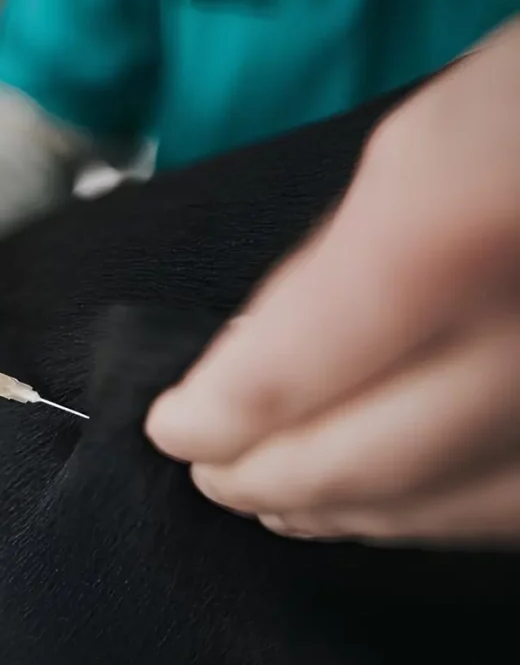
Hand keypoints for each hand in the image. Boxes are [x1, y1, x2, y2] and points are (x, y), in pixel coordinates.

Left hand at [146, 19, 519, 547]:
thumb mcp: (419, 148)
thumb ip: (329, 264)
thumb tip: (254, 353)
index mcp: (455, 232)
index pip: (290, 372)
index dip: (216, 418)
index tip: (176, 427)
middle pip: (361, 464)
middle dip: (263, 482)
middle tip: (213, 476)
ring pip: (434, 510)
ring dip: (338, 512)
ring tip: (276, 500)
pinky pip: (502, 511)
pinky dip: (424, 516)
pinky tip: (383, 504)